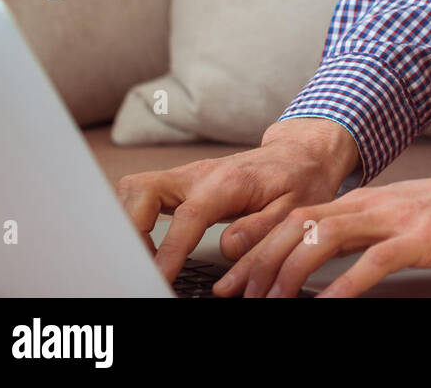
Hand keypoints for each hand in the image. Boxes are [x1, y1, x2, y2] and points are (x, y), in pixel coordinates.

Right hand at [114, 117, 359, 283]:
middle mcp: (200, 173)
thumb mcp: (293, 209)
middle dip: (131, 229)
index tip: (158, 278)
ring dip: (128, 224)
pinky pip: (144, 195)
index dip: (169, 250)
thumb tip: (227, 248)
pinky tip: (147, 247)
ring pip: (135, 189)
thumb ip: (260, 231)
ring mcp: (188, 176)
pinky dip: (134, 219)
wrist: (303, 152)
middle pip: (142, 190)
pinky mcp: (183, 183)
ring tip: (143, 260)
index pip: (188, 216)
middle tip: (142, 265)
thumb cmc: (300, 178)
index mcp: (227, 181)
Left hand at [211, 167, 430, 296]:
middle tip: (233, 295)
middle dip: (258, 262)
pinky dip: (343, 286)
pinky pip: (373, 262)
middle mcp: (372, 204)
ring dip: (288, 273)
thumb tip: (324, 262)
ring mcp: (395, 218)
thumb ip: (363, 235)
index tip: (231, 278)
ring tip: (269, 303)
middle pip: (298, 226)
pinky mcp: (420, 237)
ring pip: (324, 238)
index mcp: (364, 201)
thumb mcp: (400, 217)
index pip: (296, 218)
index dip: (258, 248)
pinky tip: (325, 306)